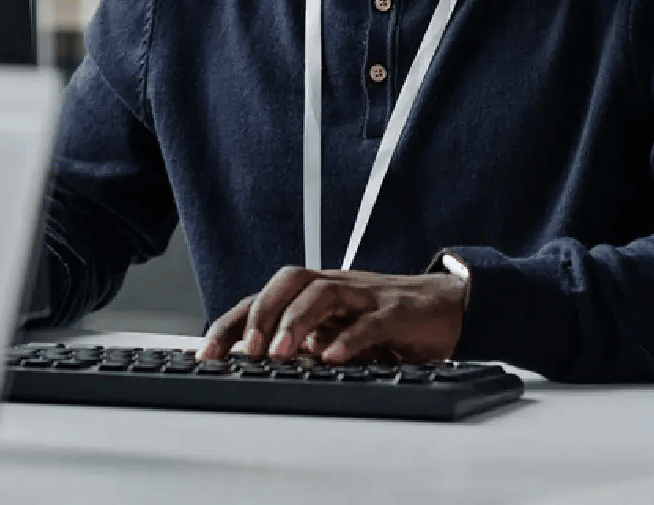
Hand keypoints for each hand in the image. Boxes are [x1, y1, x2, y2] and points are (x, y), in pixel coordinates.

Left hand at [196, 266, 466, 364]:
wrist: (448, 307)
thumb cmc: (385, 322)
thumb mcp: (336, 336)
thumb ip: (303, 347)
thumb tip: (255, 371)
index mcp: (314, 295)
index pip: (262, 300)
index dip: (230, 324)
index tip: (205, 356)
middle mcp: (335, 288)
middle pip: (288, 283)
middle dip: (259, 315)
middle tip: (244, 353)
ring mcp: (365, 296)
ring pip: (322, 293)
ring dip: (296, 322)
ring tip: (280, 353)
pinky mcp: (398, 312)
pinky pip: (370, 320)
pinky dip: (350, 339)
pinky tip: (333, 358)